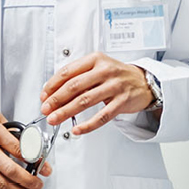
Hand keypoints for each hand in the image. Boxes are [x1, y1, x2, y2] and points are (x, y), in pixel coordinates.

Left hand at [40, 53, 156, 135]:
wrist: (144, 82)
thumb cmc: (117, 75)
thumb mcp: (98, 67)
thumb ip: (78, 76)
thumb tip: (53, 92)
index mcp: (95, 59)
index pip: (68, 71)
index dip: (52, 85)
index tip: (44, 96)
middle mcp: (105, 71)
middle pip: (74, 86)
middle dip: (56, 100)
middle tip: (45, 109)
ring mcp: (115, 86)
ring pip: (85, 101)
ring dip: (66, 112)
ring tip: (55, 119)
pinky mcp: (122, 102)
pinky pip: (102, 116)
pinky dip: (88, 125)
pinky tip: (77, 129)